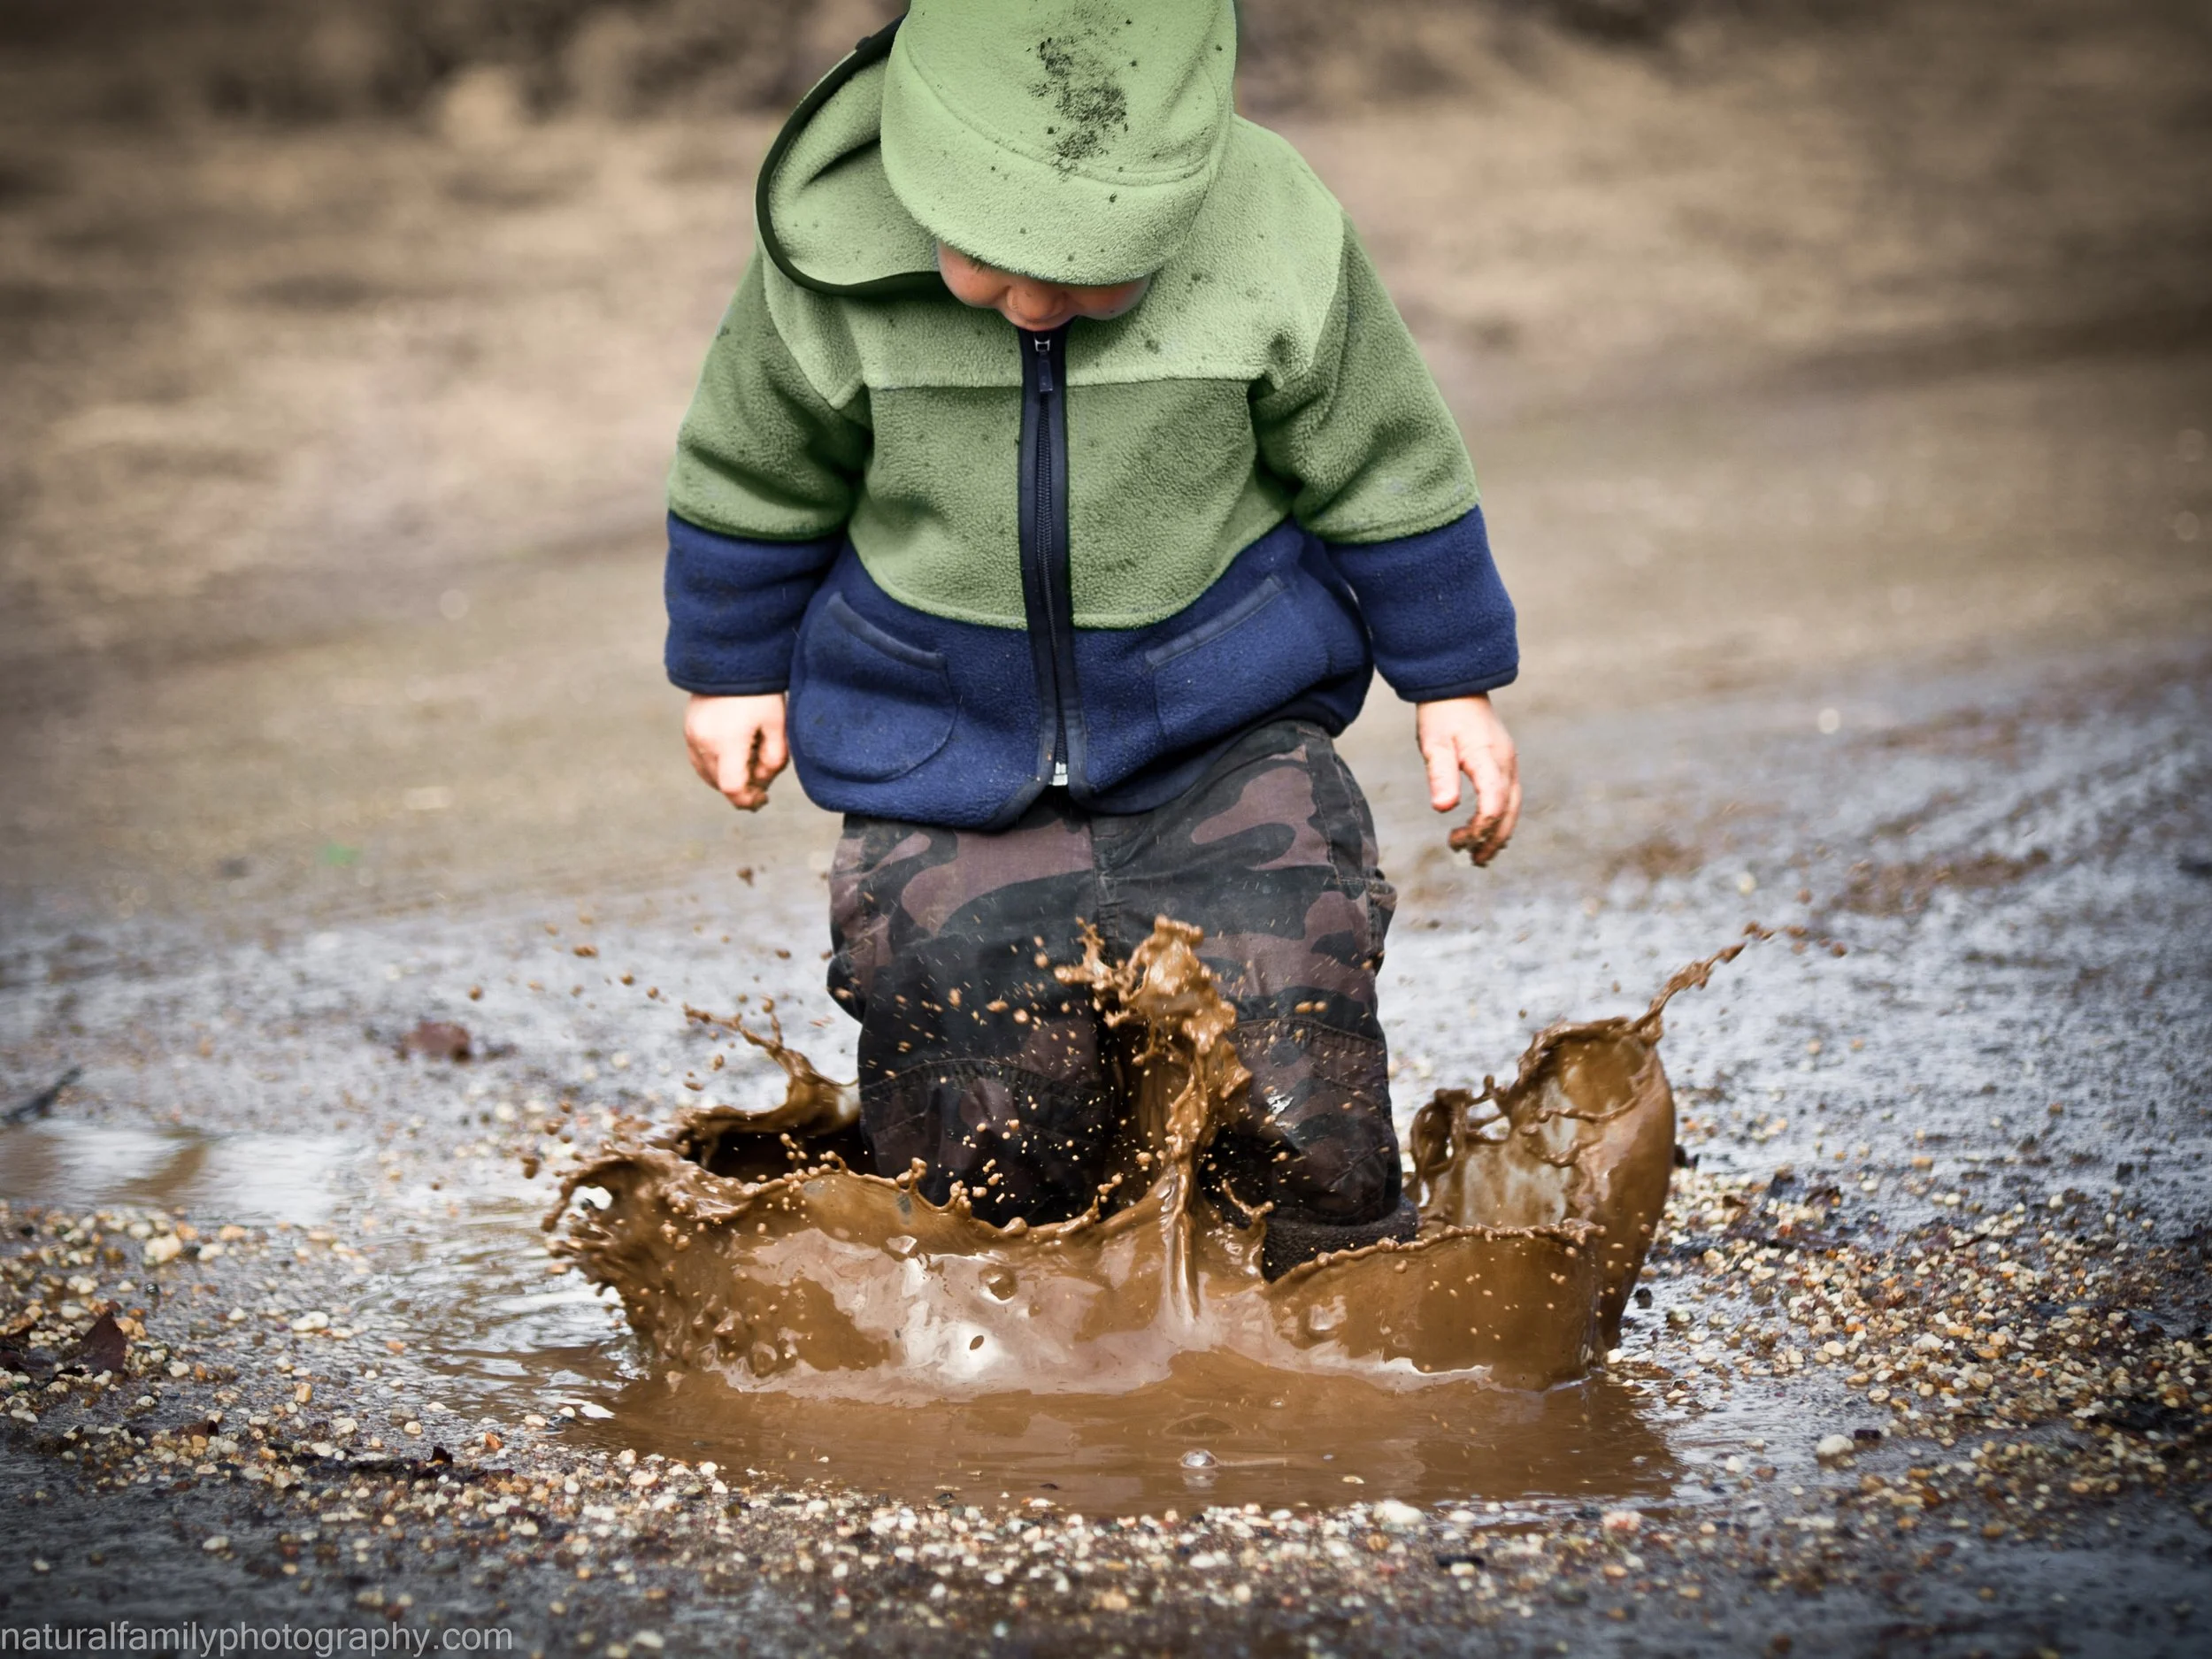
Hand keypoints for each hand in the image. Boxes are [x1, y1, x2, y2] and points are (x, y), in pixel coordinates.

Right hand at [684, 693, 787, 811]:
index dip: (748, 801)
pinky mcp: (688, 731)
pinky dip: (716, 767)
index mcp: (727, 742)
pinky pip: (699, 761)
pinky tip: (733, 753)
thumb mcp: (778, 725)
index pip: (731, 788)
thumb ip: (775, 759)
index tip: (763, 800)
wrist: (732, 659)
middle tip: (762, 772)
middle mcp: (703, 742)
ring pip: (708, 775)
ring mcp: (691, 737)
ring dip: (728, 777)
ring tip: (749, 757)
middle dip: (742, 787)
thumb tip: (762, 783)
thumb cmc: (760, 692)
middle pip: (720, 785)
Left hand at [1416, 694, 1521, 865]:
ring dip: (1498, 834)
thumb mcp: (1434, 743)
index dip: (1481, 826)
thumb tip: (1443, 808)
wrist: (1456, 688)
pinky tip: (1485, 832)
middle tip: (1471, 859)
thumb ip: (1440, 774)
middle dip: (1492, 839)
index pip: (1494, 801)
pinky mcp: (1504, 764)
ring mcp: (1508, 764)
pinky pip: (1509, 798)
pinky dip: (1500, 819)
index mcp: (1488, 758)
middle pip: (1508, 811)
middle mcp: (1505, 764)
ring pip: (1512, 807)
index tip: (1458, 840)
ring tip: (1478, 856)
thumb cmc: (1442, 715)